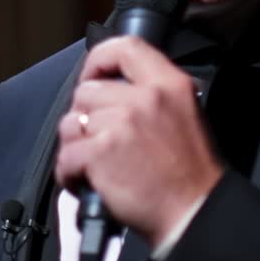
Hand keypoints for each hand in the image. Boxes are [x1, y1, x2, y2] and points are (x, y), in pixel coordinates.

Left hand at [55, 35, 223, 247]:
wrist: (194, 214)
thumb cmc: (190, 174)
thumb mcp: (186, 114)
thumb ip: (153, 94)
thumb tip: (115, 88)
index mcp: (169, 83)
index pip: (125, 47)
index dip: (99, 60)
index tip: (93, 78)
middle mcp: (145, 97)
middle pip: (87, 91)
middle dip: (85, 117)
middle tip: (97, 140)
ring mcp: (121, 123)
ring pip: (71, 123)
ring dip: (75, 145)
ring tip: (92, 164)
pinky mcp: (101, 152)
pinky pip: (66, 154)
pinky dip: (69, 173)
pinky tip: (84, 182)